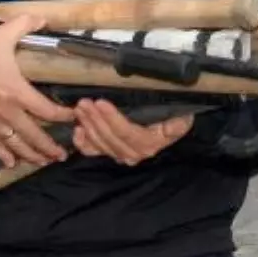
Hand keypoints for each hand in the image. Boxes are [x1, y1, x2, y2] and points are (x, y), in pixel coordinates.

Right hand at [0, 14, 75, 168]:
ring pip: (15, 144)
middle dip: (49, 147)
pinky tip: (10, 164)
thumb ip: (26, 24)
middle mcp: (6, 110)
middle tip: (63, 155)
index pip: (46, 110)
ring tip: (43, 162)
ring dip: (30, 155)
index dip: (63, 116)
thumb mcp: (2, 33)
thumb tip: (44, 18)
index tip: (75, 118)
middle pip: (33, 135)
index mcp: (16, 91)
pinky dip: (2, 155)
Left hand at [72, 99, 193, 165]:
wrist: (169, 128)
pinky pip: (93, 151)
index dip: (112, 118)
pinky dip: (83, 143)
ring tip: (80, 108)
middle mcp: (133, 153)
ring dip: (88, 124)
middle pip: (110, 137)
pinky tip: (77, 130)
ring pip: (100, 142)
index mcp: (149, 144)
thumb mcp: (180, 120)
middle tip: (85, 102)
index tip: (101, 102)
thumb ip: (178, 124)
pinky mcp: (110, 151)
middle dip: (95, 119)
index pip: (126, 132)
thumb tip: (175, 125)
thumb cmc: (173, 119)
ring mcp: (120, 154)